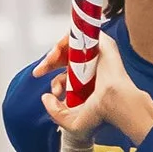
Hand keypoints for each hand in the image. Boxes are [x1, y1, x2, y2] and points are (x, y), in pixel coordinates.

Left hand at [38, 34, 152, 150]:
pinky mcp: (101, 42)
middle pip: (66, 57)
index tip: (51, 92)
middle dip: (49, 63)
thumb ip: (54, 112)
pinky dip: (66, 38)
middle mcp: (92, 67)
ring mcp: (97, 54)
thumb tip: (46, 97)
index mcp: (88, 82)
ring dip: (54, 52)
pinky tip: (58, 51)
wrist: (112, 101)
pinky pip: (81, 31)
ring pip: (70, 44)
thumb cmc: (99, 113)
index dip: (54, 80)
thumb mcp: (71, 120)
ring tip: (48, 63)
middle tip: (40, 71)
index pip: (67, 74)